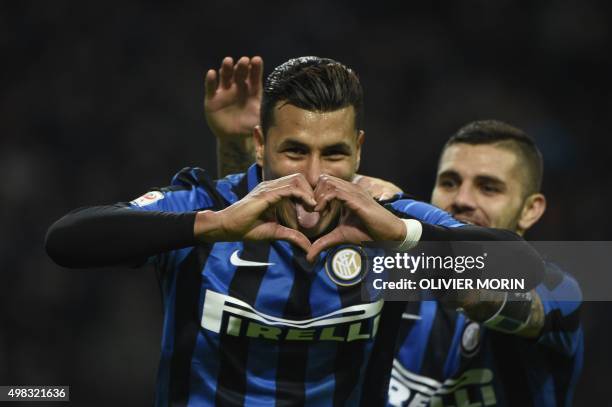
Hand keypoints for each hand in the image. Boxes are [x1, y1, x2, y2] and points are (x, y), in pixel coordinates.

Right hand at [194, 174, 314, 252]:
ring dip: (309, 192)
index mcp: (273, 192)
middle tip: (317, 207)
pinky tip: (309, 206)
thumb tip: (308, 247)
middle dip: (311, 190)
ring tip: (314, 207)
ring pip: (297, 180)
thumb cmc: (247, 228)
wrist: (227, 227)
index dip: (309, 194)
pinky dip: (303, 196)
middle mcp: (271, 186)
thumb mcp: (275, 233)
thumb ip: (292, 236)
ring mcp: (268, 188)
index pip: (297, 184)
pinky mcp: (266, 194)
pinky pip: (289, 189)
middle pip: (299, 178)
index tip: (316, 209)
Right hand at [204, 56, 262, 138]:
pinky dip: (210, 80)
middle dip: (242, 66)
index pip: (254, 77)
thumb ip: (263, 118)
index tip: (257, 60)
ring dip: (226, 68)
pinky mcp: (212, 99)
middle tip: (244, 60)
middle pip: (240, 73)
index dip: (255, 68)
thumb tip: (270, 118)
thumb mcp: (258, 123)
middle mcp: (238, 88)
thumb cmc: (248, 127)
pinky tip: (212, 74)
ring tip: (228, 61)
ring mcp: (225, 92)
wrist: (232, 138)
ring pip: (225, 76)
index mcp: (252, 91)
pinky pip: (210, 87)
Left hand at [306, 175, 406, 261]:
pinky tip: (322, 213)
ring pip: (327, 182)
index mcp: (347, 193)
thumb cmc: (368, 232)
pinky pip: (335, 192)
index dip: (315, 195)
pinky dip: (324, 200)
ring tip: (317, 212)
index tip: (313, 211)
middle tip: (313, 211)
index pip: (325, 182)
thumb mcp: (340, 236)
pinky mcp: (357, 199)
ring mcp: (354, 191)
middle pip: (324, 179)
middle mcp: (350, 188)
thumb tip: (309, 256)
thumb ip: (324, 242)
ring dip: (317, 197)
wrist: (389, 233)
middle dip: (314, 194)